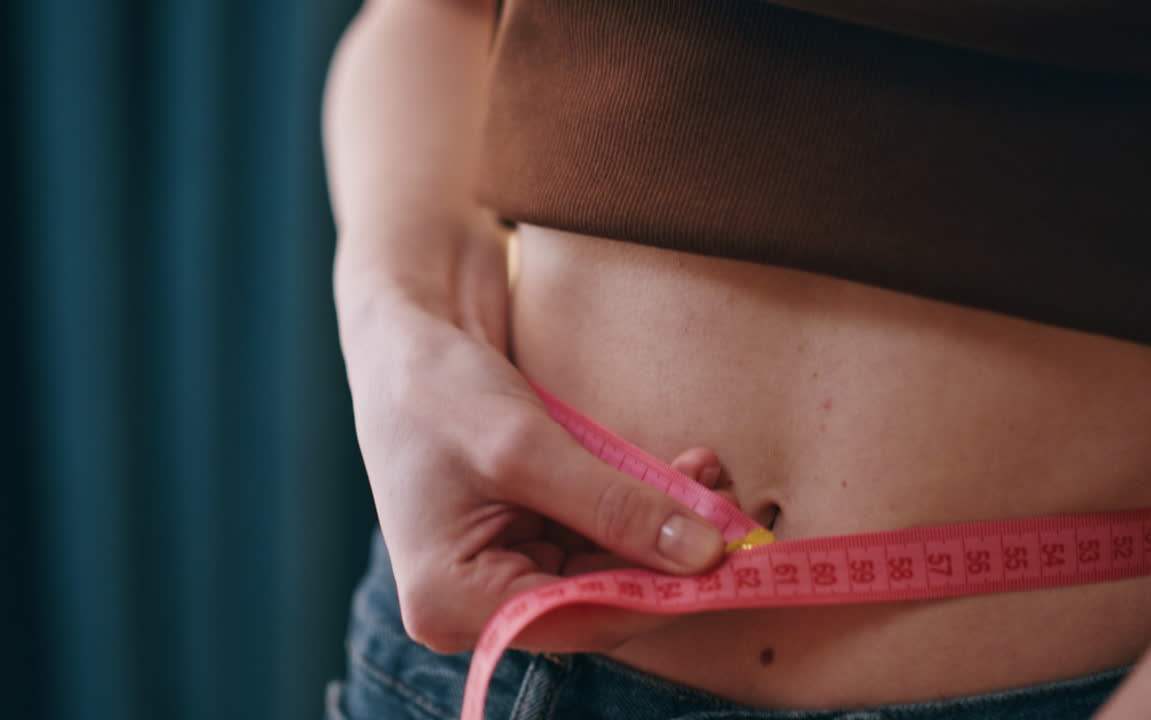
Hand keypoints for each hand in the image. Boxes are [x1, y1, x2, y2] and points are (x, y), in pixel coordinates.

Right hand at [340, 244, 728, 653]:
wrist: (405, 329)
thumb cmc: (435, 386)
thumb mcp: (526, 447)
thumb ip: (614, 506)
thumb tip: (702, 554)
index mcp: (452, 602)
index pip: (576, 620)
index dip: (658, 595)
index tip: (727, 562)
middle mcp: (477, 599)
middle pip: (599, 596)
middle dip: (669, 554)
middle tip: (734, 514)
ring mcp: (504, 563)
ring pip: (610, 562)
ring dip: (666, 522)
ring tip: (711, 476)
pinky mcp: (528, 527)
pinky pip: (600, 530)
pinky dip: (644, 502)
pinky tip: (684, 470)